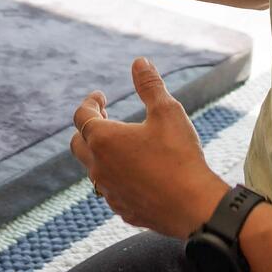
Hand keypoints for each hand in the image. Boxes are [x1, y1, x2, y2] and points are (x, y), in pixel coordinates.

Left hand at [70, 58, 228, 239]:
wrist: (193, 206)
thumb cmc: (179, 155)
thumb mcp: (167, 112)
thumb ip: (150, 85)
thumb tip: (139, 62)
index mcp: (103, 140)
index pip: (81, 115)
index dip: (90, 103)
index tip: (101, 97)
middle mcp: (98, 167)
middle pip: (78, 144)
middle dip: (88, 128)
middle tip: (105, 119)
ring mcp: (108, 192)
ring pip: (93, 169)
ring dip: (101, 154)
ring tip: (122, 146)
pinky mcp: (122, 209)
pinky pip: (110, 190)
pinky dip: (116, 177)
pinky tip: (135, 174)